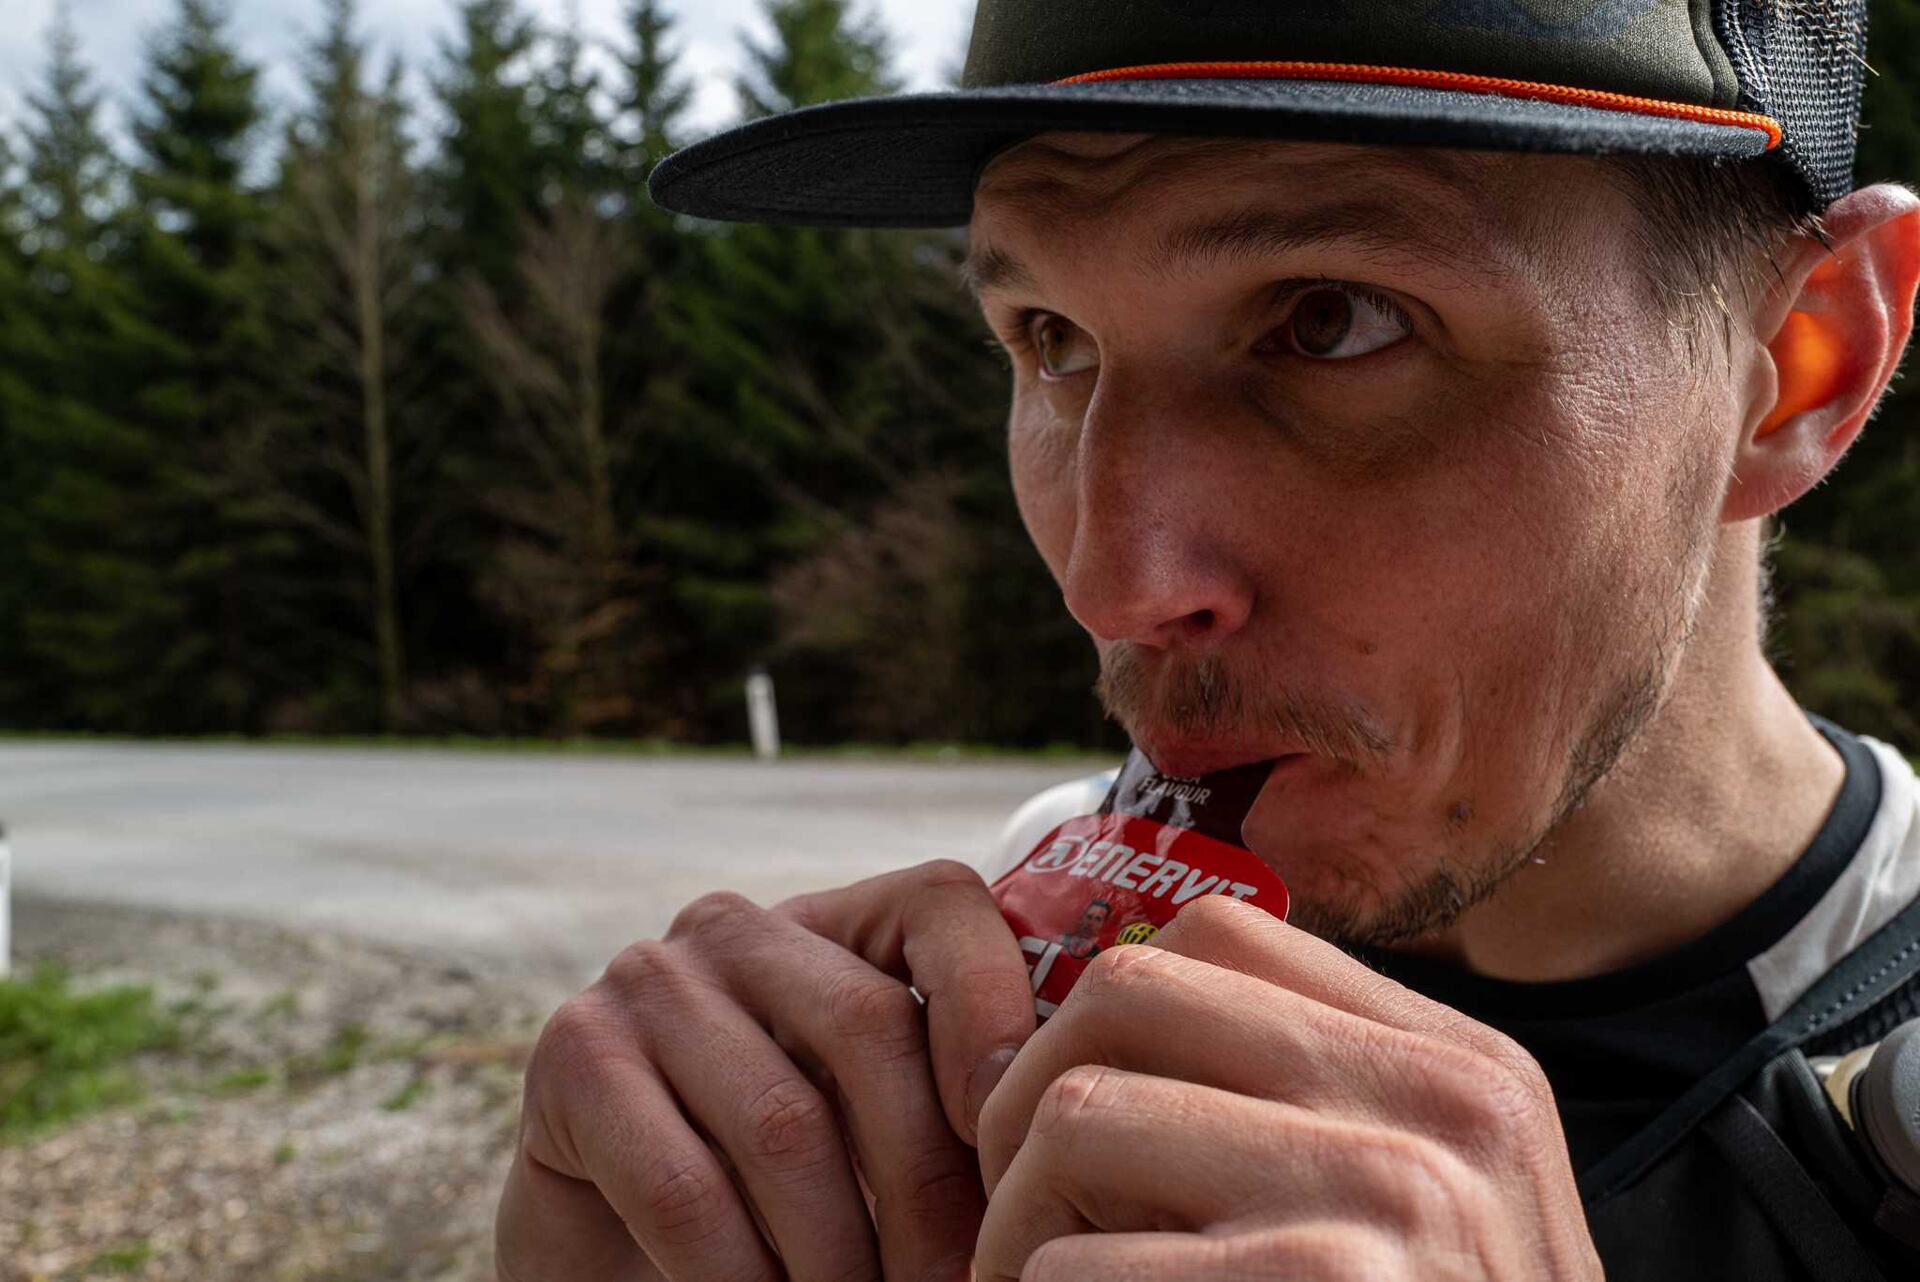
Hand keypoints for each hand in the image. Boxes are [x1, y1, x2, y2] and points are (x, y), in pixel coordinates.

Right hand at [495, 860, 1037, 1281]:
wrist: (608, 1247)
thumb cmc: (774, 1193)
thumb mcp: (869, 1131)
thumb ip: (944, 1111)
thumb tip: (1044, 1165)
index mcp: (832, 925)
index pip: (938, 902)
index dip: (993, 1003)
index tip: (1019, 1139)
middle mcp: (736, 928)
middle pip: (868, 1026)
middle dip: (929, 1183)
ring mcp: (646, 981)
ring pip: (784, 1121)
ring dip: (841, 1255)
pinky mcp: (573, 1057)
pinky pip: (684, 1187)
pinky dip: (743, 1279)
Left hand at [973, 895, 1601, 1280]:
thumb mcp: (1431, 1209)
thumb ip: (1312, 1105)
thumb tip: (1107, 1009)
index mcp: (1467, 1072)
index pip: (1224, 935)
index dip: (1106, 1009)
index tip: (1073, 1099)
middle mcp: (1441, 1112)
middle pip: (1129, 997)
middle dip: (1029, 1093)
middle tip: (1021, 1203)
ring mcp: (1389, 1199)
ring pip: (1076, 1118)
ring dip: (1015, 1224)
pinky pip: (1072, 1270)